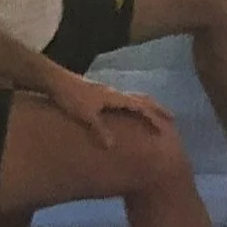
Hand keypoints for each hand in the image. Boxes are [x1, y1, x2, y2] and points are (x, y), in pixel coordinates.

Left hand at [44, 68, 173, 146]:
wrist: (54, 81)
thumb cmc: (70, 98)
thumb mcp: (85, 116)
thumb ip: (99, 130)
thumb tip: (111, 146)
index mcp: (114, 98)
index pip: (140, 108)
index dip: (153, 118)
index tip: (165, 128)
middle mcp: (114, 93)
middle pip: (141, 100)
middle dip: (156, 109)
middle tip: (171, 117)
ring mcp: (106, 91)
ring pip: (132, 98)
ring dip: (145, 106)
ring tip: (153, 113)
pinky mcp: (98, 92)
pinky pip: (122, 99)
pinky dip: (132, 105)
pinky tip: (126, 111)